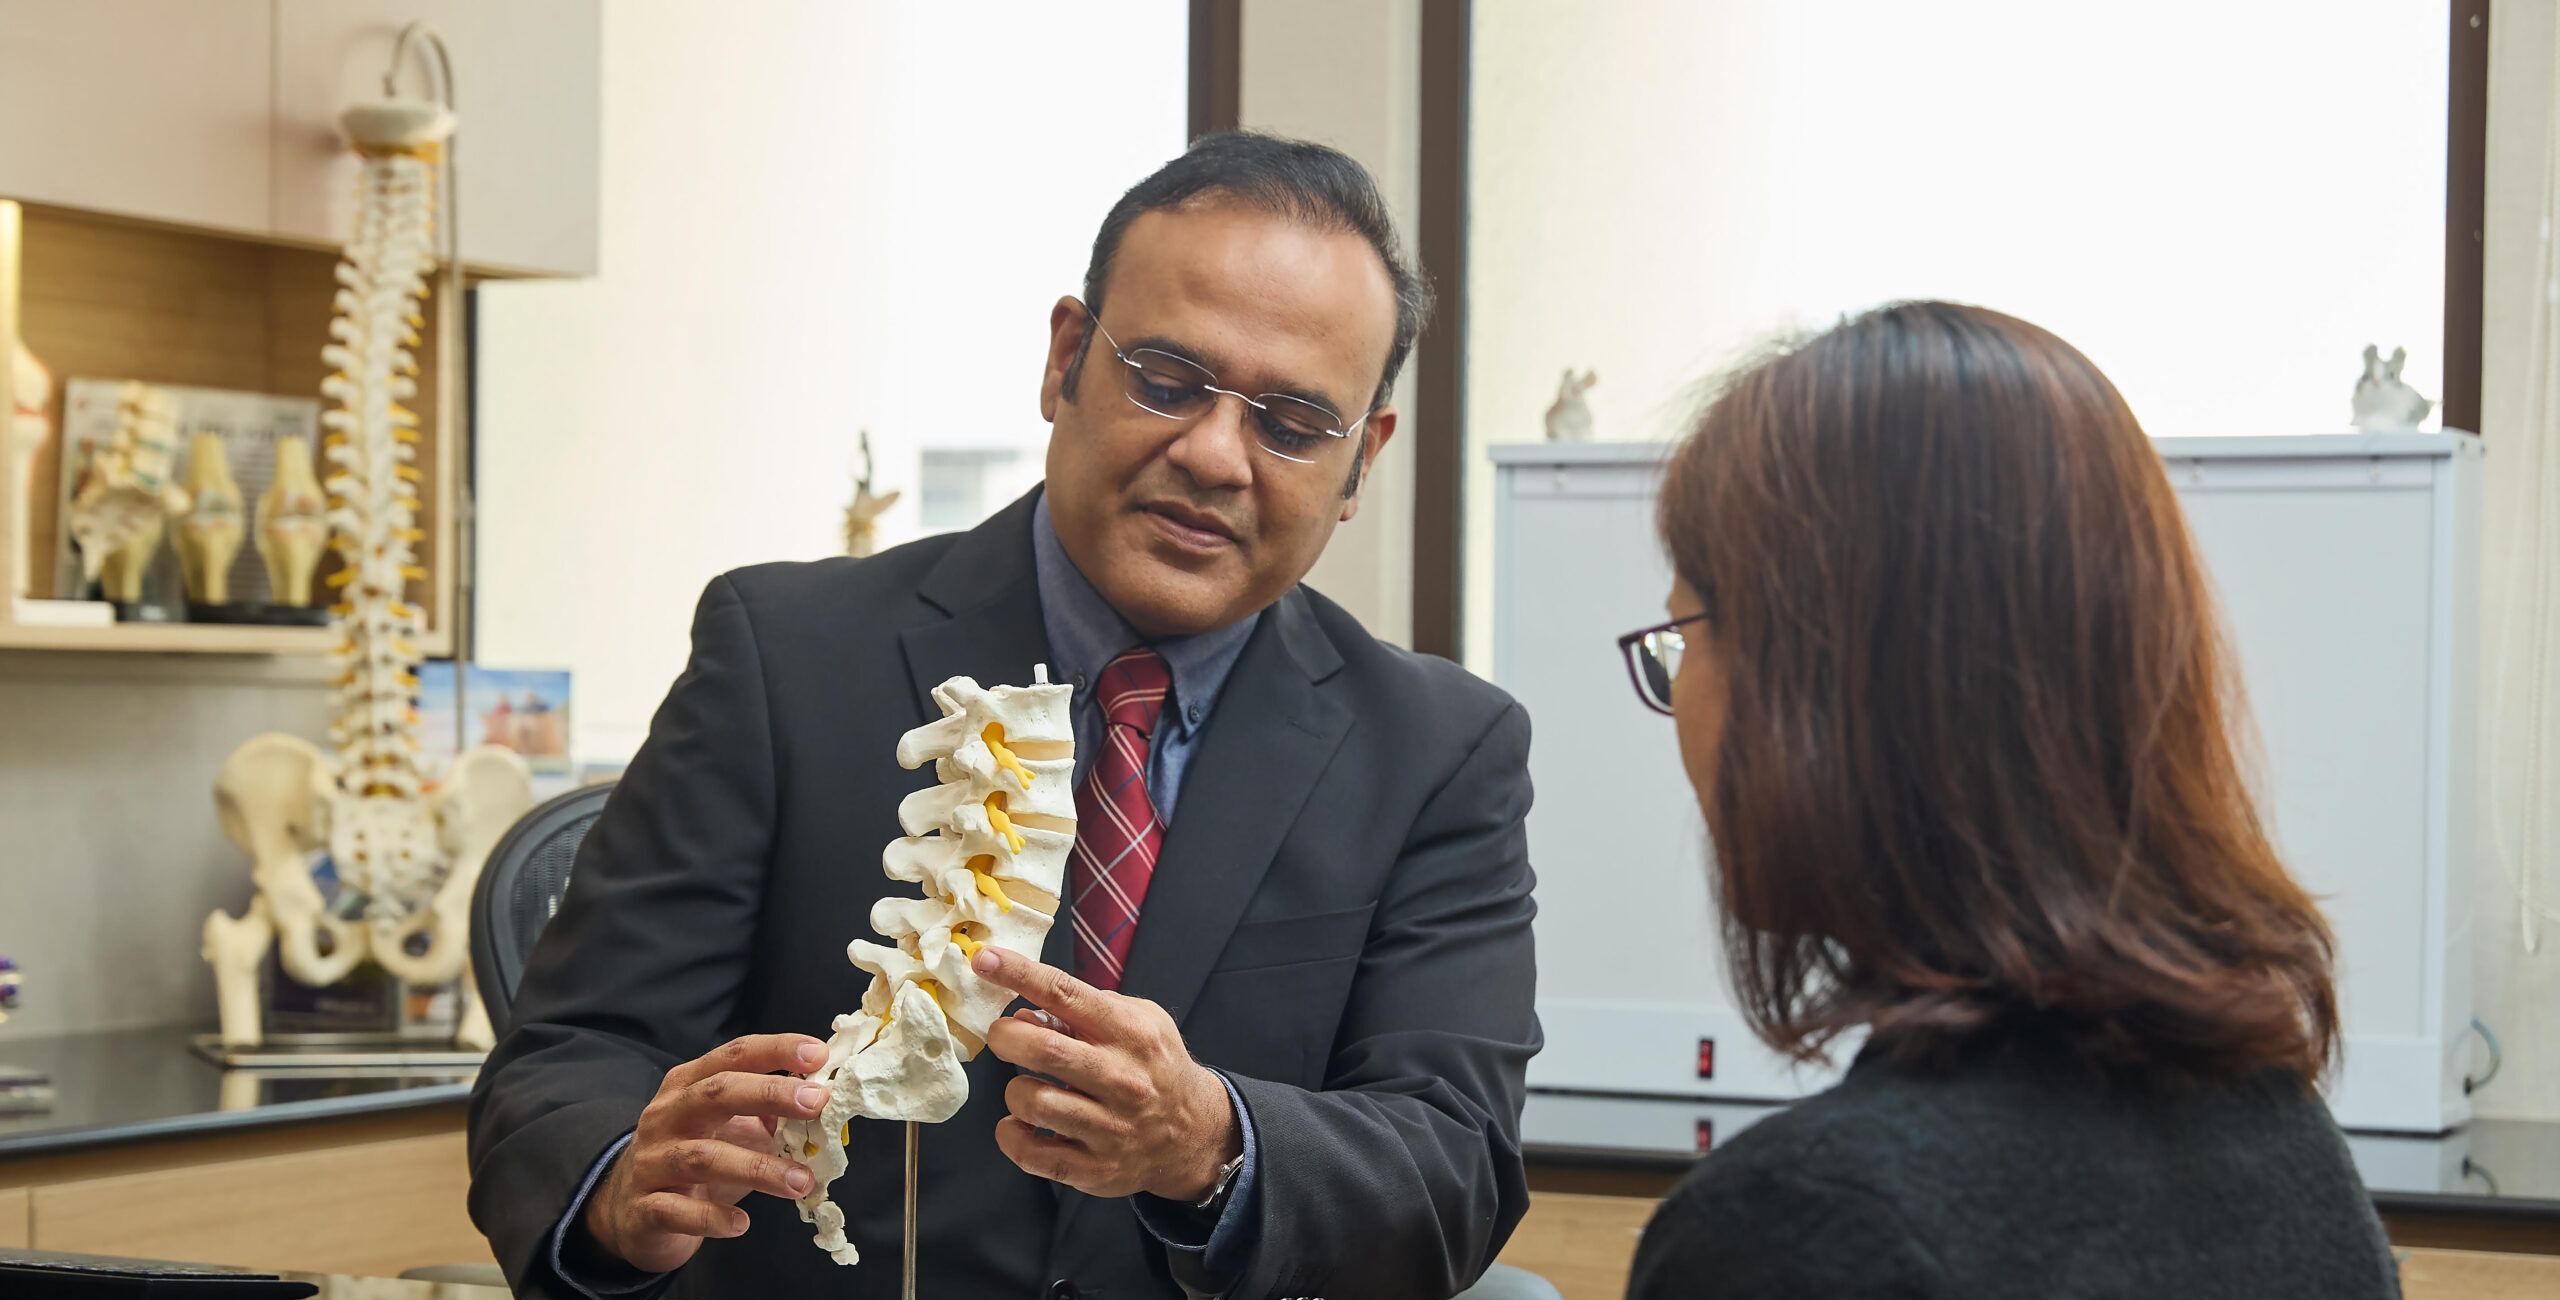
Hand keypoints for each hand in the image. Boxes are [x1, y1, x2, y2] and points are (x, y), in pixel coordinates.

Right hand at [581, 1034, 829, 1273]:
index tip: (818, 1054)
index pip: (733, 1055)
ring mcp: (652, 1162)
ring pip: (703, 1157)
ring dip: (758, 1168)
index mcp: (688, 1085)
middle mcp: (666, 1116)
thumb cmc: (694, 1157)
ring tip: (801, 1181)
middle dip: (770, 1093)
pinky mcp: (644, 1208)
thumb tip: (823, 1101)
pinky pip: (677, 1211)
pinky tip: (742, 1224)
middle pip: (716, 1093)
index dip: (775, 1050)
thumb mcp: (728, 1126)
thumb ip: (769, 1112)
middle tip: (816, 1103)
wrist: (631, 1211)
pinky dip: (712, 1218)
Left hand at [972, 945, 1242, 1201]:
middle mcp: (1121, 1079)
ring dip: (1013, 1090)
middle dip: (1006, 1037)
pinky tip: (1020, 1124)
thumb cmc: (1154, 1066)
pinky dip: (1012, 1135)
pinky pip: (1032, 1154)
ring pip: (1034, 1103)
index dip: (1019, 974)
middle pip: (1043, 1050)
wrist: (1194, 1132)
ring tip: (1025, 1087)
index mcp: (1130, 1032)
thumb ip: (1083, 1013)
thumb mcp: (1137, 1022)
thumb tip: (1022, 1015)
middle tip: (1002, 1037)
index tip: (984, 960)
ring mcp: (1108, 1129)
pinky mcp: (1093, 1169)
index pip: (1066, 994)